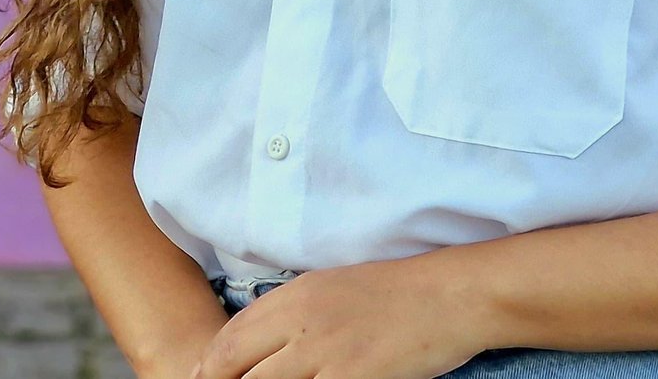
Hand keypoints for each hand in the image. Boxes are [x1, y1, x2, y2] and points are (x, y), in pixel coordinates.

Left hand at [188, 252, 488, 378]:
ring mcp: (325, 355)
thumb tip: (258, 344)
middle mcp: (302, 323)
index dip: (207, 370)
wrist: (450, 295)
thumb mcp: (337, 287)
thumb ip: (295, 313)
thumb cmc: (399, 292)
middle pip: (235, 370)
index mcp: (297, 295)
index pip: (229, 339)